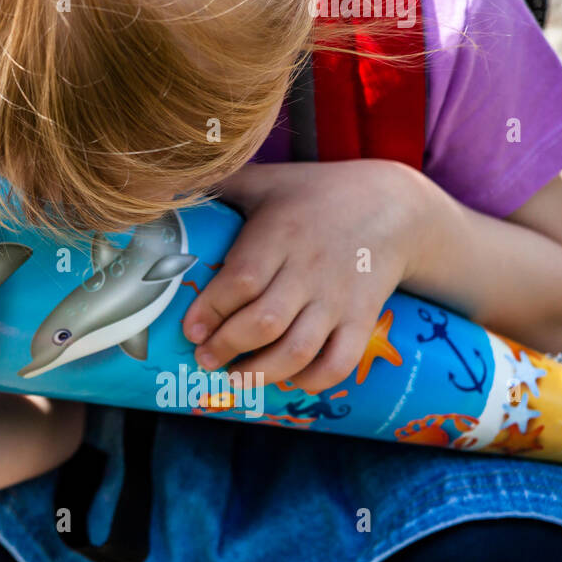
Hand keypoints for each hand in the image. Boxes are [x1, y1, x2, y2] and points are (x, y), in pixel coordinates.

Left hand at [182, 160, 432, 393]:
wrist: (395, 207)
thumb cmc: (316, 193)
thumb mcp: (269, 180)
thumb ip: (221, 184)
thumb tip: (165, 184)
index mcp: (280, 234)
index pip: (241, 280)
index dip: (211, 311)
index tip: (189, 330)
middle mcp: (309, 269)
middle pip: (264, 321)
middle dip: (227, 347)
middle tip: (204, 358)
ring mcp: (339, 298)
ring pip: (299, 349)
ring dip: (262, 372)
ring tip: (234, 378)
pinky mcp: (364, 319)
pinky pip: (340, 362)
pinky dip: (312, 381)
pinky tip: (287, 380)